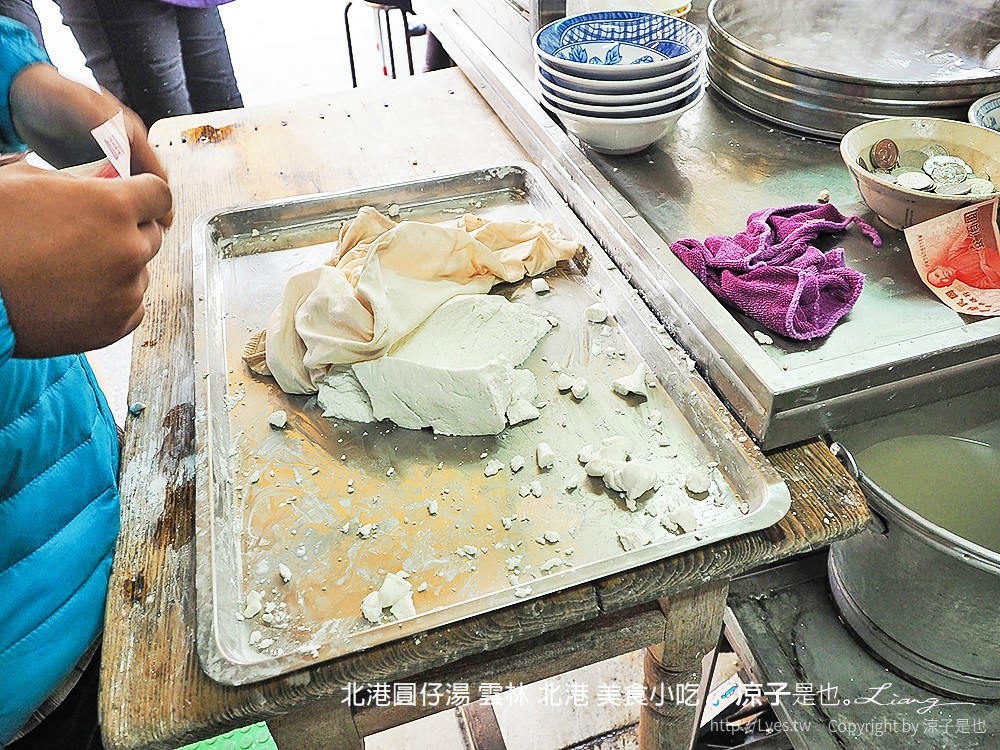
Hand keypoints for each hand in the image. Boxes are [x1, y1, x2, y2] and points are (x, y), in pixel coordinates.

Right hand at [0, 163, 171, 356]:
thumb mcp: (28, 181)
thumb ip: (77, 181)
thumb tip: (98, 181)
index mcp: (112, 207)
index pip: (159, 196)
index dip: (145, 196)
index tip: (138, 200)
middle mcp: (128, 250)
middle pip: (151, 235)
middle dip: (129, 231)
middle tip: (92, 235)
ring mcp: (124, 291)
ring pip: (141, 272)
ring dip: (121, 267)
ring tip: (76, 267)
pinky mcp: (115, 326)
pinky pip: (133, 306)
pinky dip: (114, 299)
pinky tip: (81, 291)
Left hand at [9, 64, 172, 226]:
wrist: (20, 96)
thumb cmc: (50, 92)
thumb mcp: (81, 105)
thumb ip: (104, 123)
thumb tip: (125, 142)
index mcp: (129, 133)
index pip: (156, 170)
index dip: (161, 196)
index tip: (162, 217)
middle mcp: (123, 148)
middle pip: (145, 184)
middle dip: (147, 206)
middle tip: (145, 227)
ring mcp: (107, 159)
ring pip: (126, 190)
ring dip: (127, 206)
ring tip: (124, 224)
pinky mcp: (90, 167)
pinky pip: (104, 190)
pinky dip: (106, 203)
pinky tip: (99, 214)